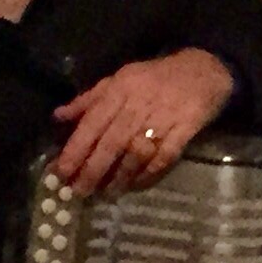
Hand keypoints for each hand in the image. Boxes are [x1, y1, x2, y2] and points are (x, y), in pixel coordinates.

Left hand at [48, 46, 236, 195]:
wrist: (204, 70)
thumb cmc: (156, 77)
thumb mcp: (121, 78)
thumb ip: (90, 99)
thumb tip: (58, 116)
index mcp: (121, 88)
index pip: (93, 121)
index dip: (75, 149)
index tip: (60, 172)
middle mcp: (140, 102)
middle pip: (112, 142)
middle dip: (93, 170)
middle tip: (79, 191)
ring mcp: (164, 117)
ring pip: (136, 153)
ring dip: (119, 176)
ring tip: (106, 192)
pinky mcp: (185, 129)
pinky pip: (163, 157)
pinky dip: (148, 174)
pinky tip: (136, 185)